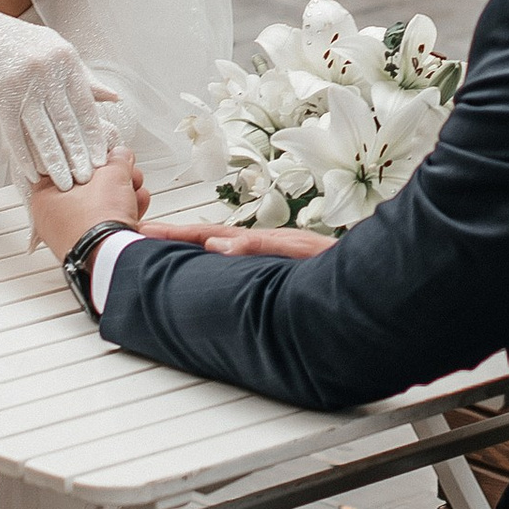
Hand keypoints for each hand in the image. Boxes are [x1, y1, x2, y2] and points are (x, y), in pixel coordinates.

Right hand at [0, 8, 111, 186]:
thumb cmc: (24, 46)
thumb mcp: (57, 51)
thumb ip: (84, 77)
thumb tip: (113, 98)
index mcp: (65, 61)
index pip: (84, 106)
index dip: (93, 136)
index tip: (101, 159)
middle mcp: (46, 72)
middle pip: (66, 123)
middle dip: (78, 155)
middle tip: (87, 179)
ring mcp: (22, 85)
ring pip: (42, 132)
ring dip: (54, 162)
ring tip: (64, 183)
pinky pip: (15, 133)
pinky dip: (24, 156)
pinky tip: (33, 174)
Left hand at [25, 155, 149, 259]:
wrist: (113, 258)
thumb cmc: (97, 222)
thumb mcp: (111, 175)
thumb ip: (117, 160)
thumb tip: (121, 155)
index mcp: (44, 198)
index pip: (65, 167)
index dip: (89, 157)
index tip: (104, 154)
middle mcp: (53, 220)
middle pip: (87, 187)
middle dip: (113, 178)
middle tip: (125, 172)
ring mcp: (72, 237)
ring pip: (100, 206)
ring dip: (122, 195)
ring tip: (135, 188)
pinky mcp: (91, 248)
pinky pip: (107, 224)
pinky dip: (123, 214)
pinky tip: (137, 204)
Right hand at [140, 215, 329, 260]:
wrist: (370, 276)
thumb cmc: (337, 266)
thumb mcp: (297, 253)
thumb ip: (258, 248)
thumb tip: (217, 245)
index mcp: (260, 240)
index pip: (208, 234)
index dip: (176, 235)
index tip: (145, 233)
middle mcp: (262, 245)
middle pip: (209, 238)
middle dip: (174, 238)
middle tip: (139, 237)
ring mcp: (269, 255)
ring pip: (220, 248)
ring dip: (190, 249)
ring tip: (160, 251)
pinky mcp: (277, 267)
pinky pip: (234, 262)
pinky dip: (212, 261)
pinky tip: (205, 267)